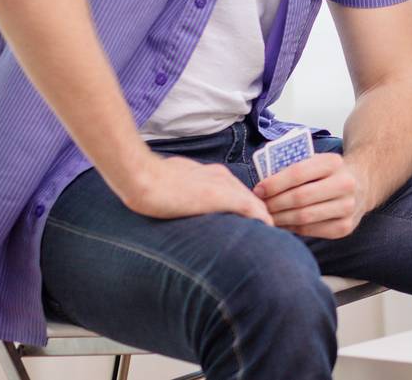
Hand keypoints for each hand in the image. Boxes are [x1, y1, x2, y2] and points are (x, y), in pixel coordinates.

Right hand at [120, 154, 272, 224]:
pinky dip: (262, 220)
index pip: (236, 192)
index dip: (244, 208)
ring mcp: (224, 185)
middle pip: (249, 198)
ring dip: (261, 219)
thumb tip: (179, 201)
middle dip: (256, 215)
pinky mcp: (223, 197)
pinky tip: (268, 231)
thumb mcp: (172, 181)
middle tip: (264, 233)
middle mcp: (222, 177)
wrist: (142, 177)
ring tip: (268, 237)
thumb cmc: (148, 180)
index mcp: (210, 174)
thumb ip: (183, 190)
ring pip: (254, 203)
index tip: (249, 223)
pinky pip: (253, 209)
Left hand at [254, 151, 369, 238]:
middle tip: (260, 206)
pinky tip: (283, 224)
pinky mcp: (345, 227)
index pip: (297, 173)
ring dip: (280, 218)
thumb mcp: (316, 161)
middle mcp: (345, 183)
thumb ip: (293, 168)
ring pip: (304, 217)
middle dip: (274, 203)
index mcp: (334, 162)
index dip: (274, 183)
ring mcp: (348, 207)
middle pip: (299, 197)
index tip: (258, 190)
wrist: (362, 184)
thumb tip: (261, 188)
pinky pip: (311, 230)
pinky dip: (292, 229)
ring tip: (268, 216)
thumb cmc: (327, 173)